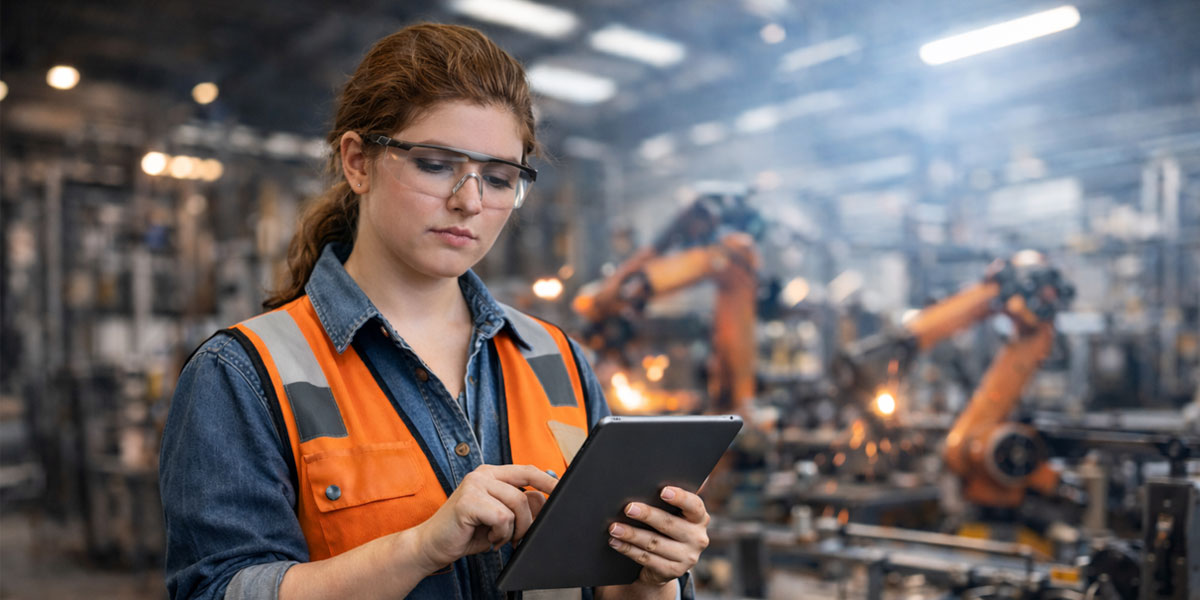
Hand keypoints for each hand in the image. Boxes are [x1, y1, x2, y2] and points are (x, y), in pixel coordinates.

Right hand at [413, 464, 556, 572]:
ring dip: (513, 530)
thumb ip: (519, 505)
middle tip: (519, 537)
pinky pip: (502, 518)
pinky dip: (500, 534)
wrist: (432, 545)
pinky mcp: (468, 501)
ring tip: (498, 538)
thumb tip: (546, 501)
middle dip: (530, 520)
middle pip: (525, 492)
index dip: (548, 482)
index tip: (564, 492)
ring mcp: (474, 485)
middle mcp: (483, 474)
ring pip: (516, 505)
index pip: (527, 471)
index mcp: (491, 474)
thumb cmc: (466, 532)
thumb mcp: (499, 516)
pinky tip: (488, 538)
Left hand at [607, 486, 709, 587]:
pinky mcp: (673, 572)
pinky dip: (628, 549)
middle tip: (628, 508)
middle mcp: (698, 538)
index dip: (680, 497)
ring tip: (614, 527)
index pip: (694, 505)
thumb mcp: (673, 515)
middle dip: (647, 515)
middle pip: (669, 524)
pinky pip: (647, 559)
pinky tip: (615, 542)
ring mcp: (687, 557)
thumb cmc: (666, 527)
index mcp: (699, 518)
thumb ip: (664, 504)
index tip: (663, 491)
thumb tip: (639, 490)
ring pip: (654, 543)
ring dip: (632, 534)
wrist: (667, 562)